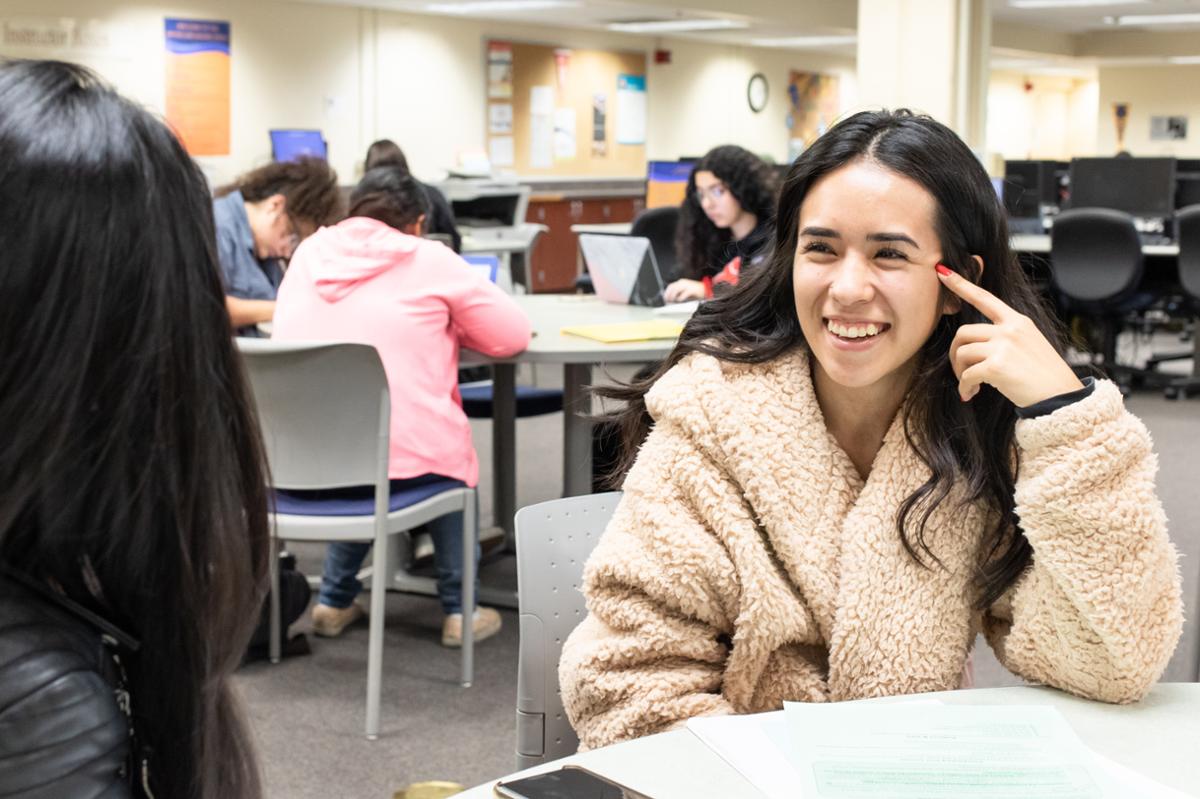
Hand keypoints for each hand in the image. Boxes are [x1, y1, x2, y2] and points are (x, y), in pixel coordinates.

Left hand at [663, 278, 705, 302]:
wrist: (706, 290)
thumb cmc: (696, 292)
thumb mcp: (685, 292)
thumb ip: (678, 294)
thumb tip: (671, 299)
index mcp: (681, 282)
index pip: (670, 286)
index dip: (666, 292)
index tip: (665, 298)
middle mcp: (683, 282)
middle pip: (672, 288)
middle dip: (668, 295)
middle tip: (667, 301)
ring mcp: (687, 285)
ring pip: (676, 290)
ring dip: (673, 297)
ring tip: (672, 302)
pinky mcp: (691, 290)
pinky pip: (683, 294)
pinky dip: (680, 298)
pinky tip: (679, 301)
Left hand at [936, 264, 1082, 406]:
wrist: (1060, 396)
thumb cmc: (1044, 375)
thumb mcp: (1030, 343)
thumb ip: (1006, 336)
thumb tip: (977, 344)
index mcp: (1017, 321)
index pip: (985, 298)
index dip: (962, 285)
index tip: (943, 273)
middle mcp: (1009, 329)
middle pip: (963, 332)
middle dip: (956, 353)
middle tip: (962, 370)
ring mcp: (1003, 346)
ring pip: (961, 352)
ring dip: (960, 371)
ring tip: (971, 383)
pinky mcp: (996, 366)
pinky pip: (966, 375)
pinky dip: (964, 387)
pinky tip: (972, 393)